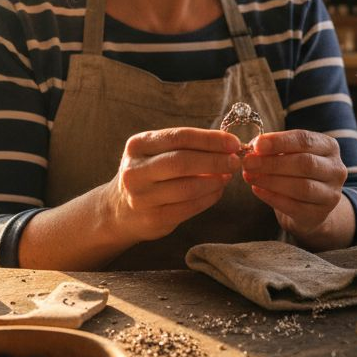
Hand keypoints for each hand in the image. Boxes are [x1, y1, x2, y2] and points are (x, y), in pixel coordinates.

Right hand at [107, 127, 240, 242]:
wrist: (120, 209)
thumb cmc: (149, 174)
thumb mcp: (158, 152)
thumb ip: (187, 147)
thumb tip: (228, 145)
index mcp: (138, 145)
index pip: (179, 137)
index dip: (210, 139)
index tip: (233, 142)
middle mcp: (135, 171)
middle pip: (182, 162)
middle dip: (215, 160)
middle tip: (236, 161)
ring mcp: (141, 197)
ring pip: (188, 188)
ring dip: (215, 181)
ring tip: (227, 176)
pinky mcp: (152, 219)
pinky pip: (189, 207)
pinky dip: (209, 198)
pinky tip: (217, 191)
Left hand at [242, 130, 348, 240]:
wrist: (309, 206)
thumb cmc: (296, 173)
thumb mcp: (290, 154)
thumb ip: (275, 149)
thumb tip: (254, 147)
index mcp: (329, 147)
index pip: (305, 140)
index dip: (280, 141)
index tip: (257, 145)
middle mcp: (336, 169)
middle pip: (305, 163)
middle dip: (273, 163)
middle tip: (248, 163)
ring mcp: (331, 194)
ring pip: (302, 187)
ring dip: (271, 180)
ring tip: (250, 176)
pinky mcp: (320, 214)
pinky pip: (294, 206)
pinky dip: (273, 197)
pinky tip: (257, 190)